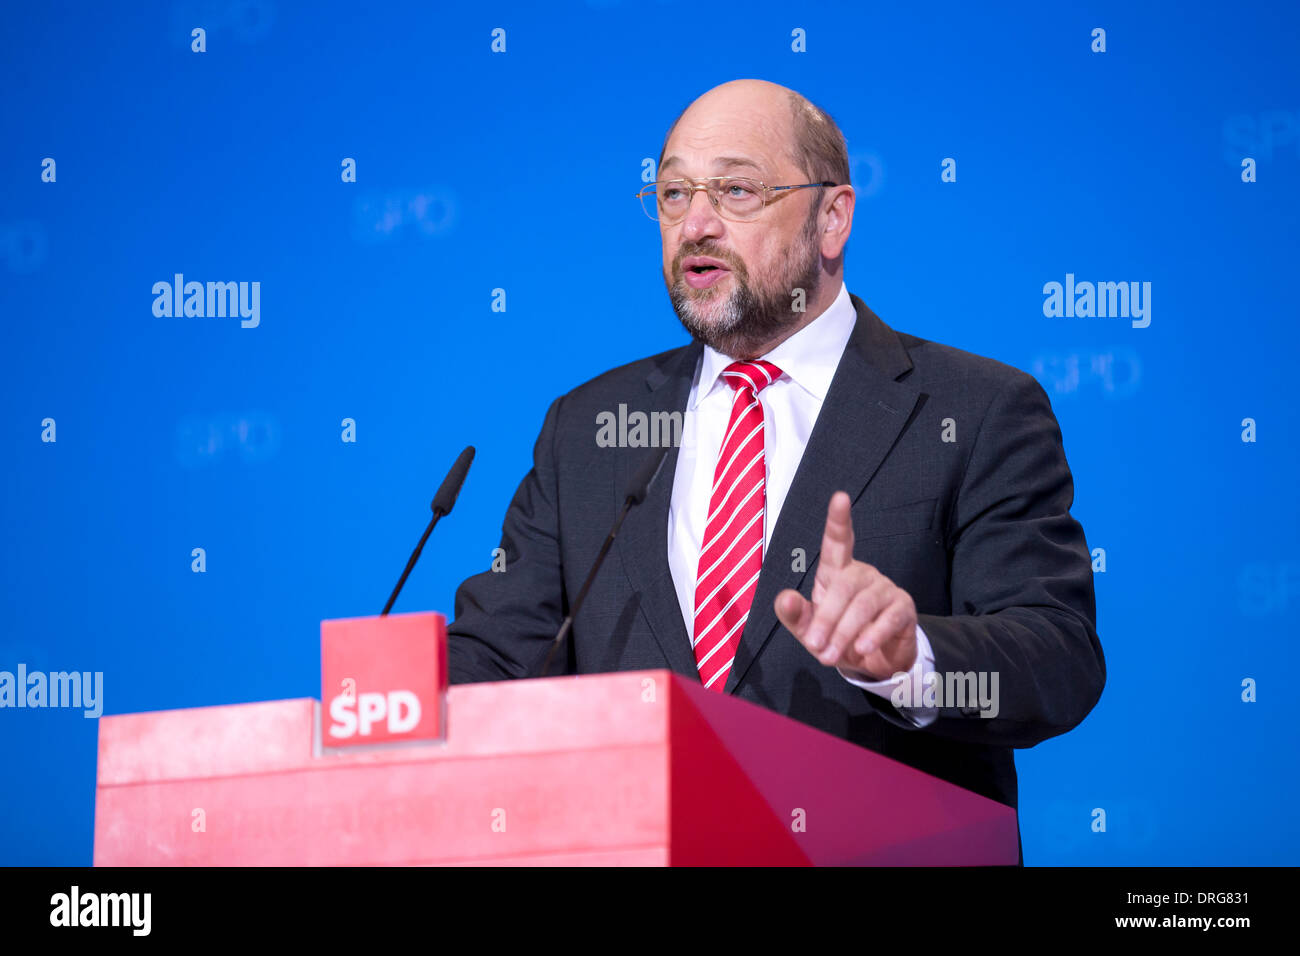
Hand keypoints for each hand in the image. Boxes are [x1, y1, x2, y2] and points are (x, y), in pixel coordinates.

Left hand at [774, 491, 917, 679]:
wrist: (875, 662)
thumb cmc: (838, 637)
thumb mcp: (809, 630)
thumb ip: (794, 615)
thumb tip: (785, 596)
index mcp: (837, 572)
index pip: (837, 541)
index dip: (838, 520)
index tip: (840, 497)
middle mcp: (863, 574)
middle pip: (844, 586)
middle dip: (827, 619)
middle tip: (815, 648)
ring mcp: (885, 589)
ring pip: (864, 604)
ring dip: (845, 632)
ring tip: (830, 656)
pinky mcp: (903, 608)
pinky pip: (889, 618)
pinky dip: (873, 634)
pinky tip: (862, 648)